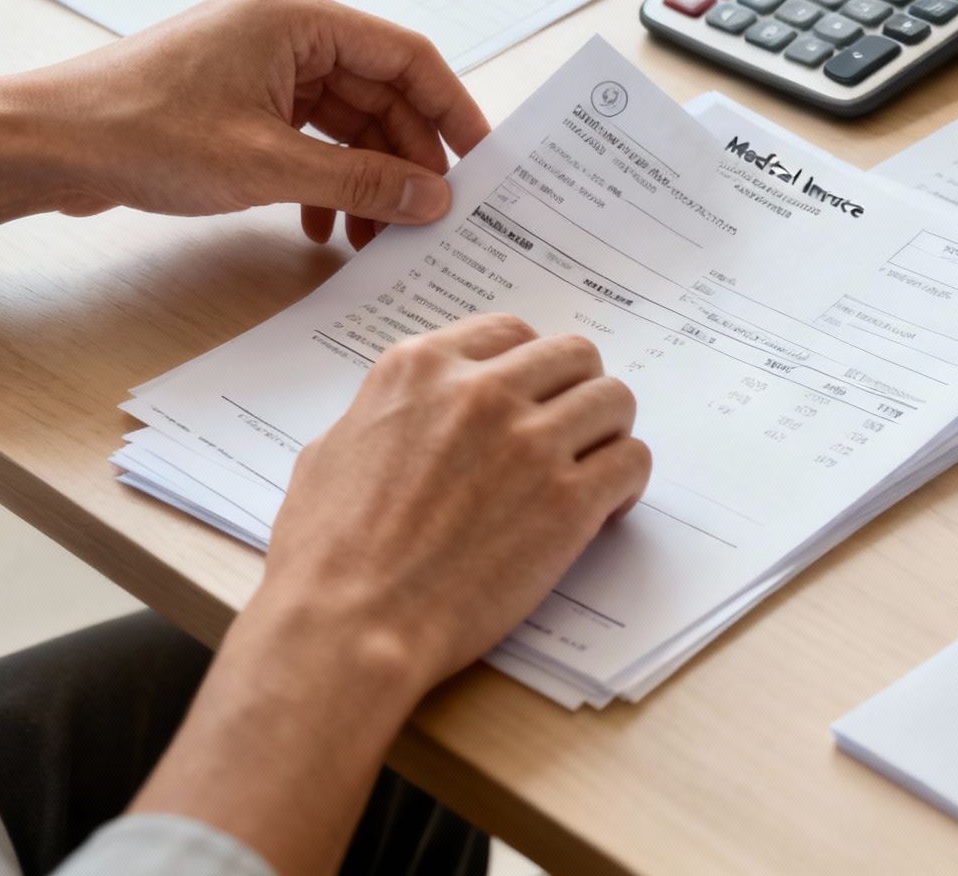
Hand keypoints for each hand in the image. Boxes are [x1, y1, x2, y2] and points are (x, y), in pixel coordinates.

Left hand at [29, 0, 490, 247]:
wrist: (43, 142)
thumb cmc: (141, 134)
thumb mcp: (267, 166)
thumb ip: (360, 182)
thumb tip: (432, 198)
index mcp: (299, 18)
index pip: (409, 57)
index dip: (454, 111)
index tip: (484, 163)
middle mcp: (286, 29)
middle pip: (382, 94)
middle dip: (406, 161)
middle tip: (428, 217)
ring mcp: (261, 63)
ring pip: (347, 122)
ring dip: (365, 179)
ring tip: (374, 237)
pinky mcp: (239, 97)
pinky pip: (309, 136)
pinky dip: (325, 179)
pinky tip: (322, 226)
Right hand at [255, 313, 650, 692]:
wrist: (348, 625)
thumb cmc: (325, 554)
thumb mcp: (332, 450)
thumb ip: (386, 415)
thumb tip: (411, 416)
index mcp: (421, 368)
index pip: (511, 332)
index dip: (529, 369)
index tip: (532, 399)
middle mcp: (481, 391)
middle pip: (574, 355)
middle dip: (578, 391)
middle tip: (572, 433)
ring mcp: (530, 442)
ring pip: (614, 399)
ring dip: (609, 432)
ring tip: (593, 470)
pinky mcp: (568, 501)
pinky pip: (632, 461)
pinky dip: (626, 482)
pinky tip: (605, 509)